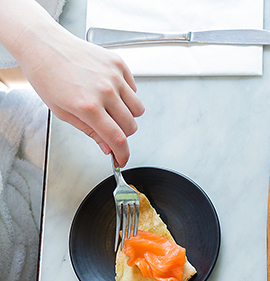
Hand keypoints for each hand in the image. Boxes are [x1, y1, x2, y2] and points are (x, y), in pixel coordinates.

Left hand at [0, 0, 143, 165]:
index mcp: (88, 106)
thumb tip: (107, 147)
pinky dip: (126, 94)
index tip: (122, 159)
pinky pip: (134, 89)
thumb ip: (90, 131)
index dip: (123, 154)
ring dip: (128, 115)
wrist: (44, 45)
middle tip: (110, 128)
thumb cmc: (47, 75)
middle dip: (123, 133)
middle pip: (131, 126)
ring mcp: (114, 76)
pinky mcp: (118, 63)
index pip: (117, 139)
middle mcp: (104, 91)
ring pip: (138, 109)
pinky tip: (110, 90)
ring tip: (112, 108)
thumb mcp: (63, 111)